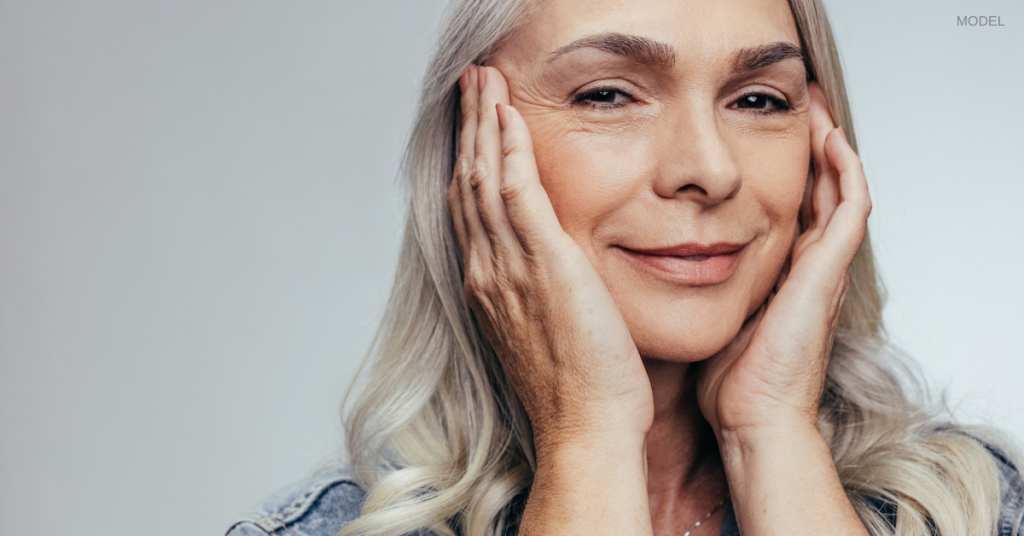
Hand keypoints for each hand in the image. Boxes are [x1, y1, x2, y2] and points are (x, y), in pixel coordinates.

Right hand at [446, 66, 653, 450]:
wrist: (585, 428)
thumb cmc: (576, 391)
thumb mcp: (546, 333)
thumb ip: (539, 295)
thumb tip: (550, 276)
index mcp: (489, 288)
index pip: (472, 209)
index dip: (469, 161)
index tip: (474, 127)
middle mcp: (488, 272)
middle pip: (468, 182)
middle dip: (469, 129)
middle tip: (470, 86)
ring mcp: (509, 266)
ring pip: (484, 177)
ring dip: (483, 123)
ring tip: (483, 81)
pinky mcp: (543, 263)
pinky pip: (516, 190)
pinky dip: (508, 147)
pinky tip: (509, 114)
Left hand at [695, 81, 871, 437]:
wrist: (752, 420)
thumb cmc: (728, 384)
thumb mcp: (706, 318)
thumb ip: (693, 288)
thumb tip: (652, 264)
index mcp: (779, 278)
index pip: (786, 211)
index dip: (779, 174)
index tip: (757, 139)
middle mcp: (806, 269)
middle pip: (816, 194)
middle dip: (807, 151)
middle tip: (794, 108)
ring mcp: (822, 270)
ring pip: (840, 192)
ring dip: (830, 148)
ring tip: (815, 108)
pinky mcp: (829, 272)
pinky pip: (851, 208)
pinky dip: (845, 171)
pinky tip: (831, 139)